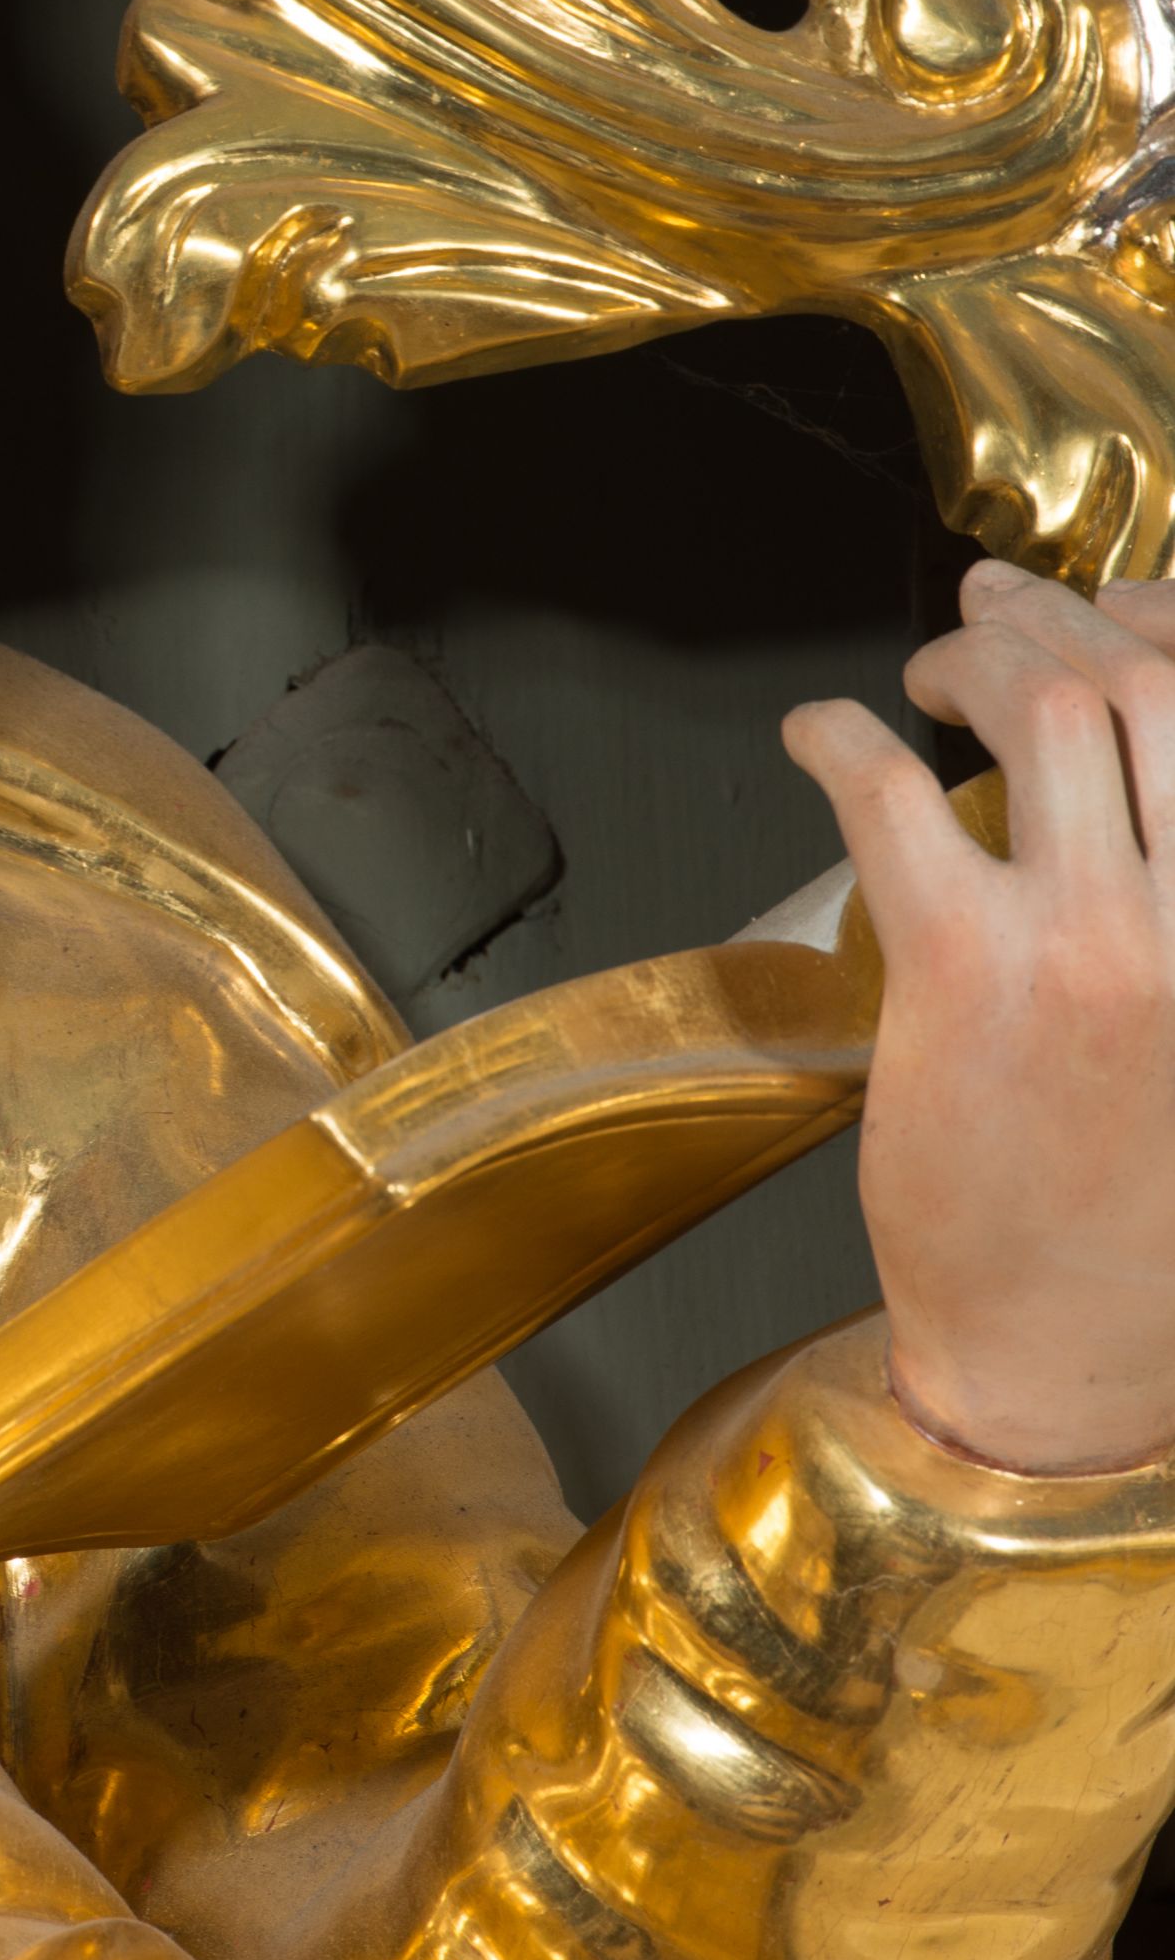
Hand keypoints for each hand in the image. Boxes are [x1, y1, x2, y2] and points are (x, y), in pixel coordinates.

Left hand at [784, 562, 1174, 1474]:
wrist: (1073, 1350)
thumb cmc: (1142, 1205)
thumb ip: (1174, 897)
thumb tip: (1132, 764)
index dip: (1164, 624)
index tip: (1116, 610)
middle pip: (1145, 684)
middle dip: (1056, 620)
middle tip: (991, 610)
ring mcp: (1095, 942)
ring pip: (1040, 714)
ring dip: (970, 661)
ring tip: (924, 674)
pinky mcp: (969, 972)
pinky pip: (897, 795)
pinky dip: (844, 738)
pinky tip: (821, 736)